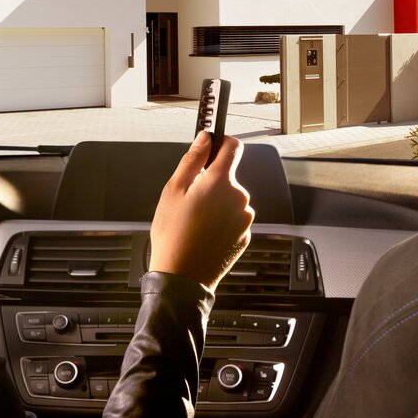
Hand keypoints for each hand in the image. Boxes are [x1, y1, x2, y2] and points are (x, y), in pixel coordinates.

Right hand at [148, 131, 254, 291]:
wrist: (183, 278)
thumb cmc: (174, 237)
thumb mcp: (173, 191)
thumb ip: (192, 160)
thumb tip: (203, 139)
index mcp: (220, 182)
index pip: (233, 147)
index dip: (221, 142)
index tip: (212, 144)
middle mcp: (239, 198)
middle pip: (227, 177)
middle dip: (210, 181)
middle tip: (189, 199)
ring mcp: (244, 219)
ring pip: (230, 199)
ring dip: (216, 203)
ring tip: (194, 221)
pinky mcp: (244, 236)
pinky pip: (233, 219)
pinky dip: (221, 221)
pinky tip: (203, 233)